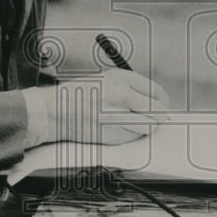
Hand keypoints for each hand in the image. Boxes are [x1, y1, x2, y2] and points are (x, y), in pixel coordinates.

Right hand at [45, 69, 169, 144]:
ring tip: (132, 123)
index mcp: (121, 79)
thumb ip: (130, 88)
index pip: (156, 92)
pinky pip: (133, 137)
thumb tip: (155, 101)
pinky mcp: (112, 135)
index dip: (162, 101)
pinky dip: (130, 135)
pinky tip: (116, 128)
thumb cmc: (79, 95)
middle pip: (157, 111)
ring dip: (145, 127)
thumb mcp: (106, 80)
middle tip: (154, 118)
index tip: (161, 105)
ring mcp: (117, 117)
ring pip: (148, 127)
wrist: (55, 111)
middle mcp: (121, 96)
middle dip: (158, 116)